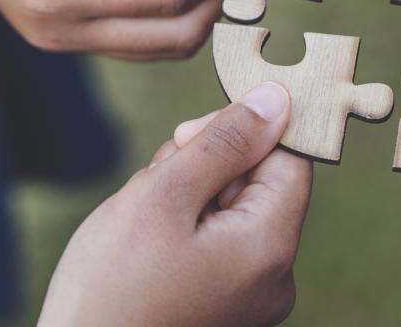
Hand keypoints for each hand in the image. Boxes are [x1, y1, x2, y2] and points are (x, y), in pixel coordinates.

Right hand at [38, 82, 312, 326]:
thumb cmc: (111, 290)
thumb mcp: (163, 196)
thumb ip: (224, 142)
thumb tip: (278, 99)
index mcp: (270, 247)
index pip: (290, 158)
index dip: (246, 131)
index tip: (192, 133)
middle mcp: (273, 275)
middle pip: (258, 181)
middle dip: (205, 165)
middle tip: (154, 185)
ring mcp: (249, 293)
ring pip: (231, 206)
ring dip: (186, 194)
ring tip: (141, 221)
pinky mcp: (223, 301)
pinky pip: (216, 240)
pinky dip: (182, 225)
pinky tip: (145, 241)